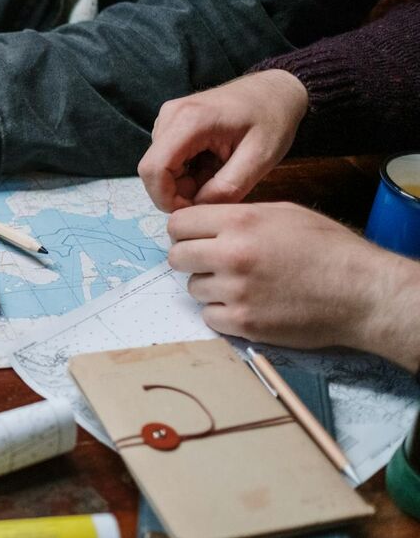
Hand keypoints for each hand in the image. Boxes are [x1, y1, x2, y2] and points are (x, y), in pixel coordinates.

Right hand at [138, 70, 307, 211]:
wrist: (276, 91)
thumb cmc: (273, 120)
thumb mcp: (260, 159)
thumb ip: (227, 188)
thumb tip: (198, 209)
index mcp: (189, 121)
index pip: (153, 169)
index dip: (166, 198)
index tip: (195, 210)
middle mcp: (169, 116)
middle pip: (153, 170)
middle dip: (178, 192)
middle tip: (214, 194)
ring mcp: (167, 118)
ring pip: (159, 167)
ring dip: (184, 182)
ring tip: (219, 175)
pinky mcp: (170, 123)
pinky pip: (166, 158)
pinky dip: (185, 172)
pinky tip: (211, 165)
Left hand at [167, 202, 419, 372]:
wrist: (362, 293)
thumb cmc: (329, 249)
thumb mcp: (284, 214)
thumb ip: (239, 217)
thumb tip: (206, 223)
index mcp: (240, 222)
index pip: (178, 223)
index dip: (184, 231)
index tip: (193, 238)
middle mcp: (232, 255)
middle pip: (177, 257)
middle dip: (190, 259)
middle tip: (211, 263)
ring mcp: (236, 291)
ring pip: (193, 288)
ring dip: (210, 287)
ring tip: (241, 285)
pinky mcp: (243, 323)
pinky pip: (209, 316)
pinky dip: (222, 313)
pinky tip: (246, 305)